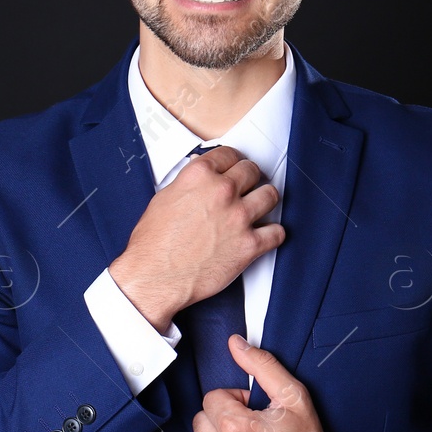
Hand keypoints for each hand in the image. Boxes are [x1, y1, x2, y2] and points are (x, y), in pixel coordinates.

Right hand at [110, 145, 283, 331]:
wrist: (155, 277)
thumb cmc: (154, 245)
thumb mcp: (164, 198)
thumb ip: (188, 185)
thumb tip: (200, 182)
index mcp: (200, 176)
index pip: (229, 154)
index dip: (232, 161)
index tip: (234, 167)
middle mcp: (222, 192)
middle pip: (252, 171)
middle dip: (249, 178)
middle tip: (247, 186)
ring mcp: (239, 218)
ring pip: (270, 195)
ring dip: (264, 201)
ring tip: (258, 207)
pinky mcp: (249, 245)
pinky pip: (277, 232)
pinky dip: (272, 234)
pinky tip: (265, 235)